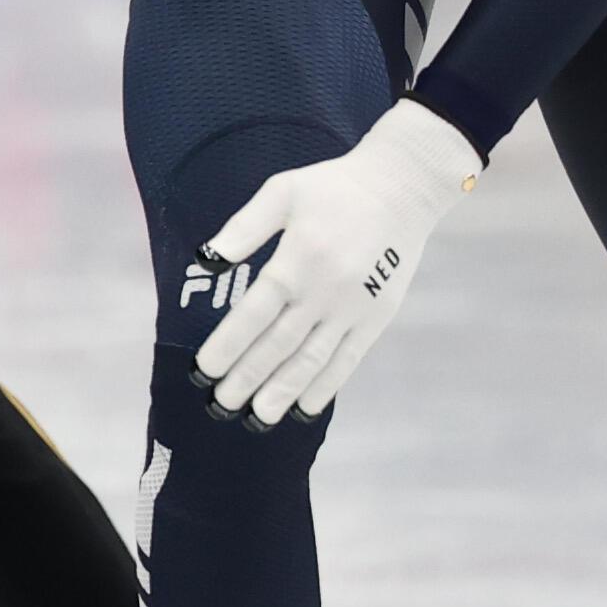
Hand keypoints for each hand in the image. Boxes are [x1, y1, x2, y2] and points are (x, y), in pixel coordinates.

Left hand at [191, 100, 483, 424]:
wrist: (403, 188)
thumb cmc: (334, 188)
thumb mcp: (282, 192)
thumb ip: (244, 228)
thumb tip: (206, 259)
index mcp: (297, 260)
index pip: (253, 313)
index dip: (227, 345)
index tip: (203, 369)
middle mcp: (325, 290)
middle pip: (279, 344)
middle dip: (247, 377)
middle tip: (219, 405)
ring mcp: (354, 308)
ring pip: (313, 360)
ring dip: (283, 391)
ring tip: (258, 418)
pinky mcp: (378, 317)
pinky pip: (349, 359)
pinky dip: (326, 385)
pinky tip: (304, 407)